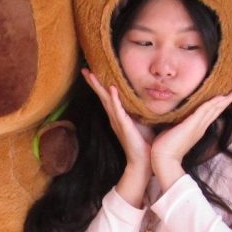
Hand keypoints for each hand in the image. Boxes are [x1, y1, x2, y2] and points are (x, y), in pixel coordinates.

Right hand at [82, 68, 153, 205]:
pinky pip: (118, 111)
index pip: (108, 97)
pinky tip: (111, 89)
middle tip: (84, 69)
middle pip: (102, 96)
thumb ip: (140, 110)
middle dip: (94, 82)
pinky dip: (114, 100)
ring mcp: (118, 122)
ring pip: (106, 101)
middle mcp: (115, 118)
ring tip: (91, 75)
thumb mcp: (143, 122)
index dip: (101, 84)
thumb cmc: (144, 143)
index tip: (94, 71)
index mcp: (118, 116)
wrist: (144, 162)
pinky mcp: (124, 127)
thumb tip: (147, 98)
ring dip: (99, 87)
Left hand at [152, 82, 231, 190]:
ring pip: (215, 108)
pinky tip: (221, 95)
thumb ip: (177, 122)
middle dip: (230, 96)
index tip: (231, 91)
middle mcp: (201, 126)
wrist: (164, 160)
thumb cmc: (165, 147)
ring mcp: (198, 126)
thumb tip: (173, 114)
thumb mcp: (173, 130)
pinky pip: (205, 110)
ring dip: (227, 97)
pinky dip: (213, 102)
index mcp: (198, 127)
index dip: (222, 101)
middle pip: (219, 108)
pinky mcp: (192, 125)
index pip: (213, 111)